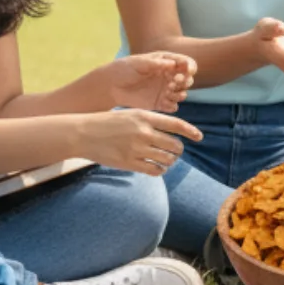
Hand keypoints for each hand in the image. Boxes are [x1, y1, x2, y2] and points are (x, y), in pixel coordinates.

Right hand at [78, 109, 202, 176]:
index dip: (191, 131)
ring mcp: (137, 148)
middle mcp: (144, 132)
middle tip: (174, 152)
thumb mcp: (130, 114)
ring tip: (164, 160)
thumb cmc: (108, 123)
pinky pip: (154, 170)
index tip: (199, 137)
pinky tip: (156, 168)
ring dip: (169, 161)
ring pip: (167, 160)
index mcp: (145, 117)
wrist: (84, 133)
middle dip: (177, 150)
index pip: (176, 125)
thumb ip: (150, 121)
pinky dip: (159, 170)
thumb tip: (169, 131)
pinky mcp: (129, 163)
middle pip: (175, 145)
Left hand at [99, 51, 195, 112]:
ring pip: (182, 94)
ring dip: (180, 94)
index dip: (190, 67)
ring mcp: (165, 91)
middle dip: (185, 82)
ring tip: (168, 93)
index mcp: (166, 63)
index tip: (187, 71)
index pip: (186, 63)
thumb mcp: (139, 63)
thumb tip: (173, 64)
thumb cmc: (124, 69)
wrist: (110, 86)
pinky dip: (172, 106)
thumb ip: (156, 63)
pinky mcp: (159, 103)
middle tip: (174, 83)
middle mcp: (169, 77)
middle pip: (187, 80)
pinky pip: (173, 107)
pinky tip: (164, 103)